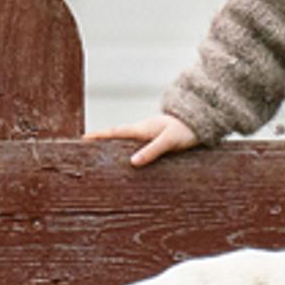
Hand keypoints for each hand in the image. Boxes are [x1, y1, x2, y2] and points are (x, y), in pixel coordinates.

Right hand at [85, 112, 200, 168]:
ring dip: (113, 145)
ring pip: (126, 140)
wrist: (202, 121)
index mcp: (141, 129)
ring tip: (99, 156)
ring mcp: (148, 133)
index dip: (98, 135)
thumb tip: (133, 162)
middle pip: (116, 135)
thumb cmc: (186, 131)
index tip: (83, 139)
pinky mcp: (155, 138)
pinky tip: (126, 158)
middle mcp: (142, 130)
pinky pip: (136, 144)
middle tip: (84, 148)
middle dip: (100, 140)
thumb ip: (152, 151)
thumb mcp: (169, 141)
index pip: (115, 132)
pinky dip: (126, 148)